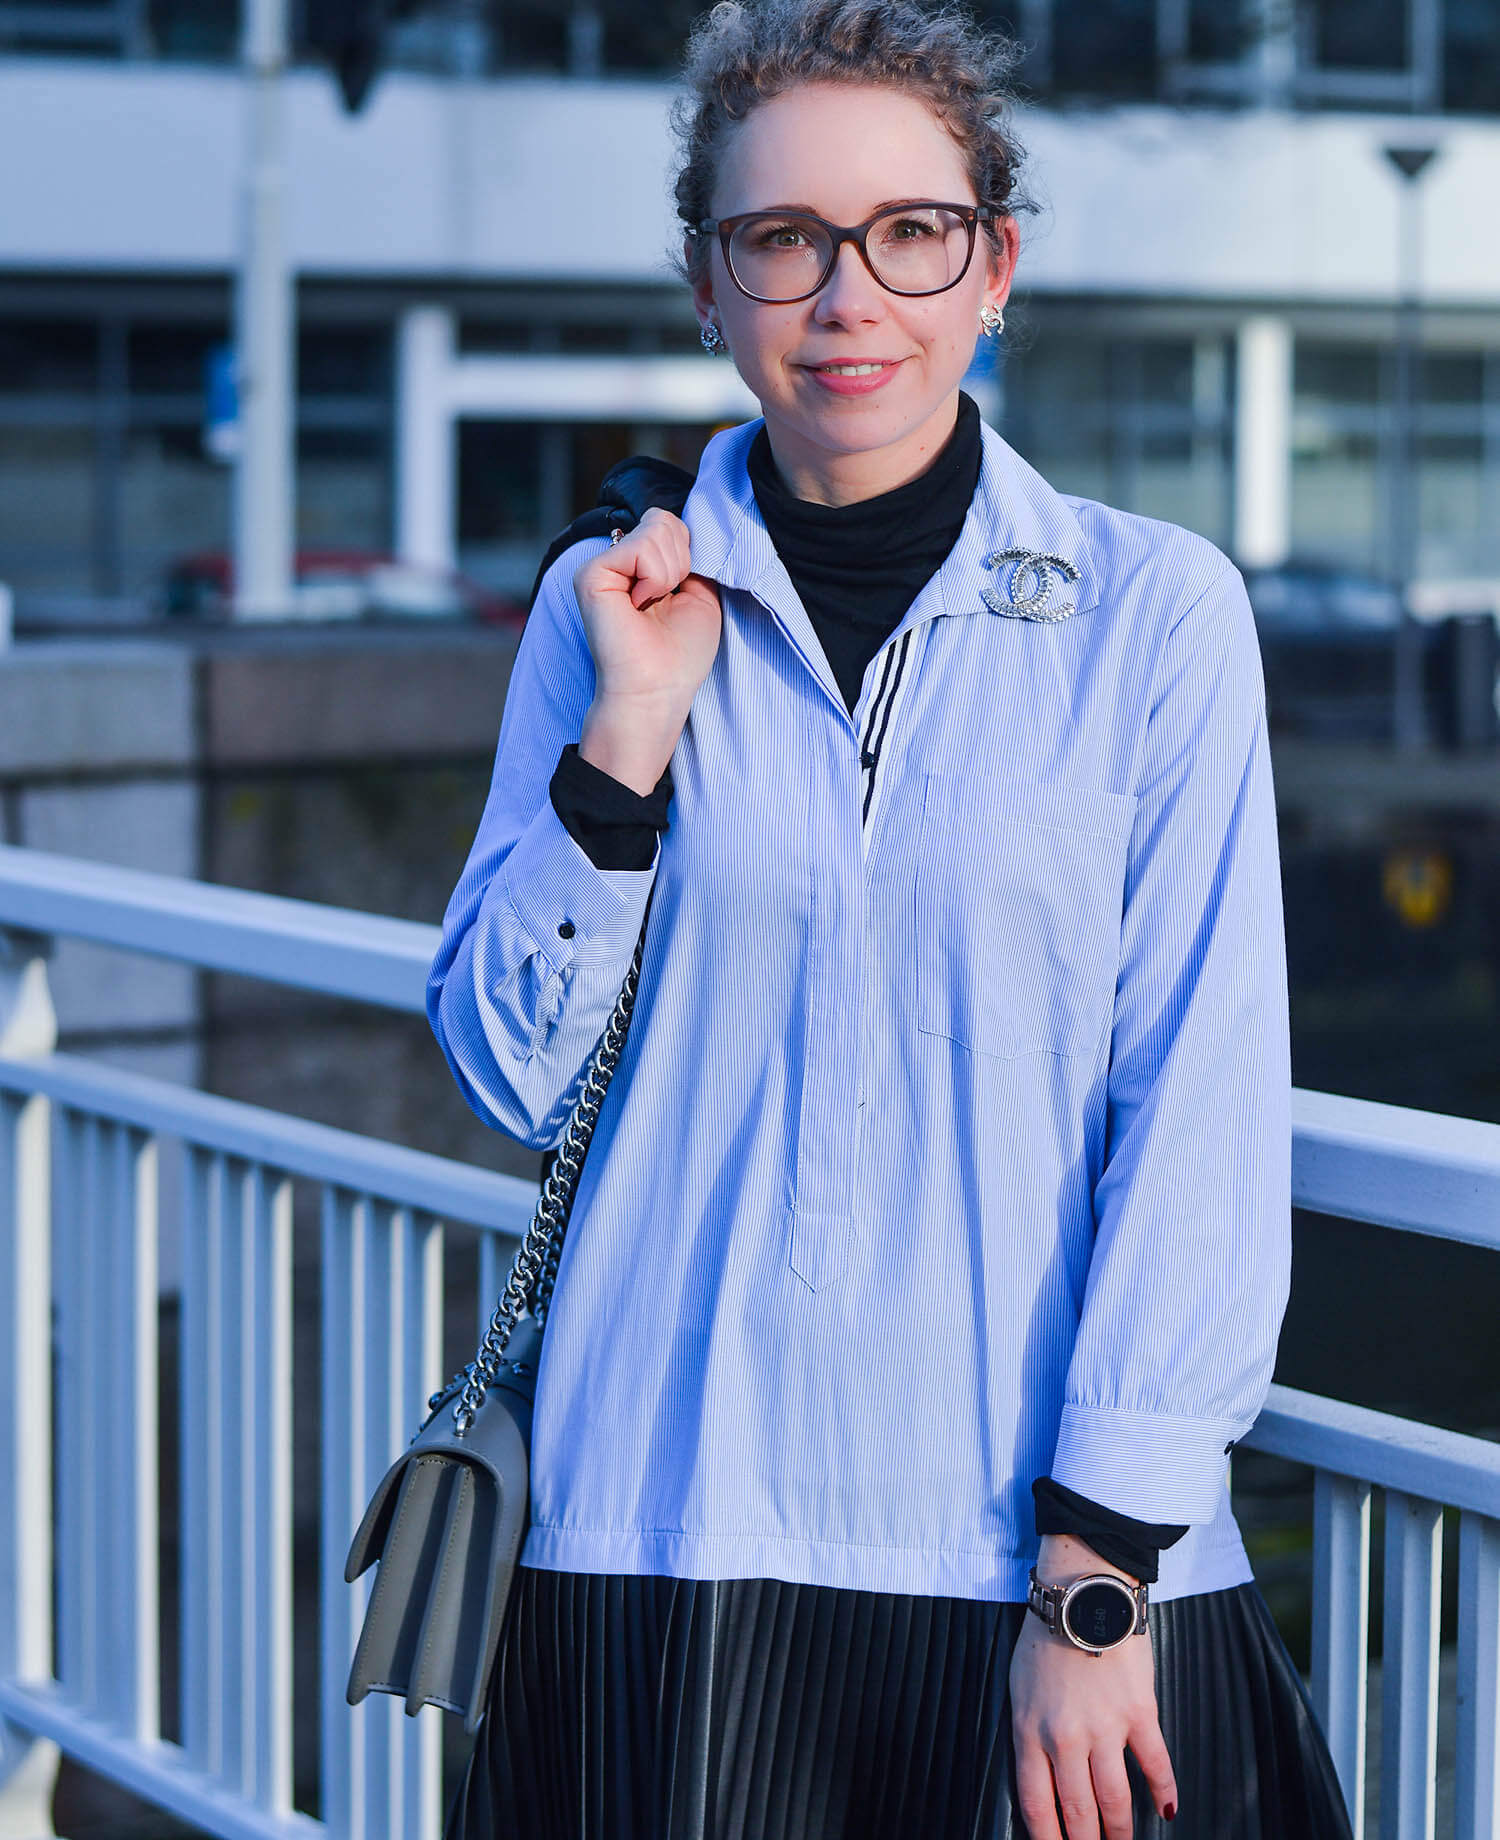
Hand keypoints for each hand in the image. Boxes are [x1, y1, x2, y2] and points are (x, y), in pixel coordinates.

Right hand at [572, 508, 722, 793]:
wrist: (657, 691)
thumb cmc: (679, 655)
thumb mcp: (700, 593)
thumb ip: (690, 555)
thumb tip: (682, 521)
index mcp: (638, 567)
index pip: (671, 525)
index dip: (689, 555)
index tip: (680, 593)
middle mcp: (616, 562)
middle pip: (665, 520)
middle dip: (682, 562)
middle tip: (665, 602)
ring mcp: (601, 565)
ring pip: (657, 528)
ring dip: (670, 573)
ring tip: (652, 606)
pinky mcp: (591, 574)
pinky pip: (641, 547)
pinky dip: (656, 578)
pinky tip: (640, 605)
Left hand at [1011, 1538, 1177, 1839]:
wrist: (1081, 1594)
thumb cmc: (1044, 1639)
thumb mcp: (1019, 1688)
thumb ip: (1029, 1733)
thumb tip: (1043, 1779)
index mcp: (1029, 1731)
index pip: (1036, 1805)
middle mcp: (1065, 1738)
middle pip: (1078, 1812)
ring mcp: (1105, 1728)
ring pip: (1115, 1800)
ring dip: (1122, 1832)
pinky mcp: (1139, 1712)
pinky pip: (1155, 1764)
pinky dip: (1164, 1791)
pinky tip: (1168, 1811)